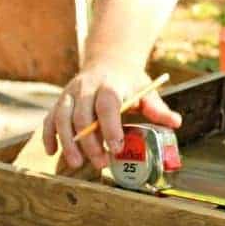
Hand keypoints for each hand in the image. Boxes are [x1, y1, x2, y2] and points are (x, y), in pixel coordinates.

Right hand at [42, 63, 181, 170]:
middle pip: (83, 115)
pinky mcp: (60, 101)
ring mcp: (70, 93)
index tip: (117, 147)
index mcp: (110, 84)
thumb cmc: (129, 81)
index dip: (110, 127)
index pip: (107, 105)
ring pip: (62, 118)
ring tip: (77, 163)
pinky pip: (49, 118)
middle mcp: (86, 87)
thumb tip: (176, 122)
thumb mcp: (146, 89)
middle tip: (100, 163)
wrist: (109, 61)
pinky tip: (53, 152)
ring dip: (68, 142)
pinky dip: (49, 135)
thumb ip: (158, 108)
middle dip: (90, 142)